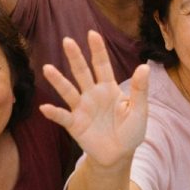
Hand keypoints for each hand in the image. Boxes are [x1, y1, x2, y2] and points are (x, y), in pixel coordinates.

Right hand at [41, 31, 148, 168]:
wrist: (119, 156)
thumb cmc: (130, 130)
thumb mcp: (139, 110)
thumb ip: (140, 90)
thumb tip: (144, 66)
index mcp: (109, 88)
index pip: (102, 65)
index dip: (98, 50)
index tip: (92, 33)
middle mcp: (92, 94)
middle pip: (83, 72)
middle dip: (76, 57)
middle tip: (67, 41)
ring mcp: (82, 108)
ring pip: (69, 91)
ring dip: (58, 81)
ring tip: (47, 69)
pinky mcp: (75, 125)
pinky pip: (63, 117)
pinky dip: (54, 113)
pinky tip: (45, 108)